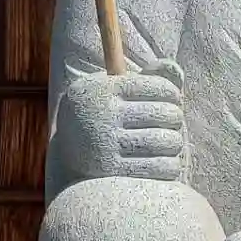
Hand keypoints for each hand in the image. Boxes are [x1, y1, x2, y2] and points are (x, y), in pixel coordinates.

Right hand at [54, 63, 185, 183]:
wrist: (65, 155)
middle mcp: (103, 114)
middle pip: (166, 113)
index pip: (158, 86)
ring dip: (174, 142)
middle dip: (174, 118)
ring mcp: (106, 144)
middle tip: (169, 123)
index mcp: (102, 89)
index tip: (172, 101)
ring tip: (168, 142)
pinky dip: (170, 165)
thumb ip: (147, 77)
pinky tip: (164, 161)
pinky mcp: (112, 172)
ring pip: (167, 141)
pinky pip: (161, 167)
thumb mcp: (114, 90)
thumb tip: (174, 67)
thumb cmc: (101, 116)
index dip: (172, 93)